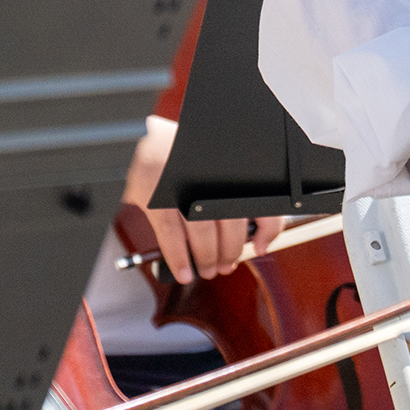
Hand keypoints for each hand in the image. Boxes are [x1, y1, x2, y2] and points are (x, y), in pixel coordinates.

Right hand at [122, 116, 285, 283]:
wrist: (143, 139)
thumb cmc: (182, 154)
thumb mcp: (217, 165)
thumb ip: (233, 192)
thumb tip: (251, 230)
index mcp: (233, 170)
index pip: (261, 204)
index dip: (267, 230)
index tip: (261, 247)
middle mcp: (211, 179)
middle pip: (231, 227)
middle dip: (230, 253)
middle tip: (226, 265)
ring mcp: (183, 189)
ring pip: (203, 236)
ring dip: (206, 259)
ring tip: (206, 270)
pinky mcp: (158, 199)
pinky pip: (172, 237)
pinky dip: (178, 259)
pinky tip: (183, 270)